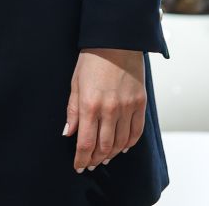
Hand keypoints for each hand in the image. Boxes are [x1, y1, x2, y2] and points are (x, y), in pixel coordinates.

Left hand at [64, 48, 146, 172]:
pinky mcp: (140, 103)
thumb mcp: (75, 83)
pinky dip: (129, 143)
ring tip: (103, 158)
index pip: (85, 142)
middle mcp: (110, 109)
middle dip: (95, 159)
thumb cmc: (92, 60)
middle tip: (90, 164)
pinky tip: (122, 148)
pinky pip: (137, 132)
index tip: (78, 166)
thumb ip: (72, 110)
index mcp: (90, 105)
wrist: (117, 42)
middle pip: (104, 146)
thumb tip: (68, 132)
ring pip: (121, 143)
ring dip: (111, 154)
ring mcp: (127, 107)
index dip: (81, 158)